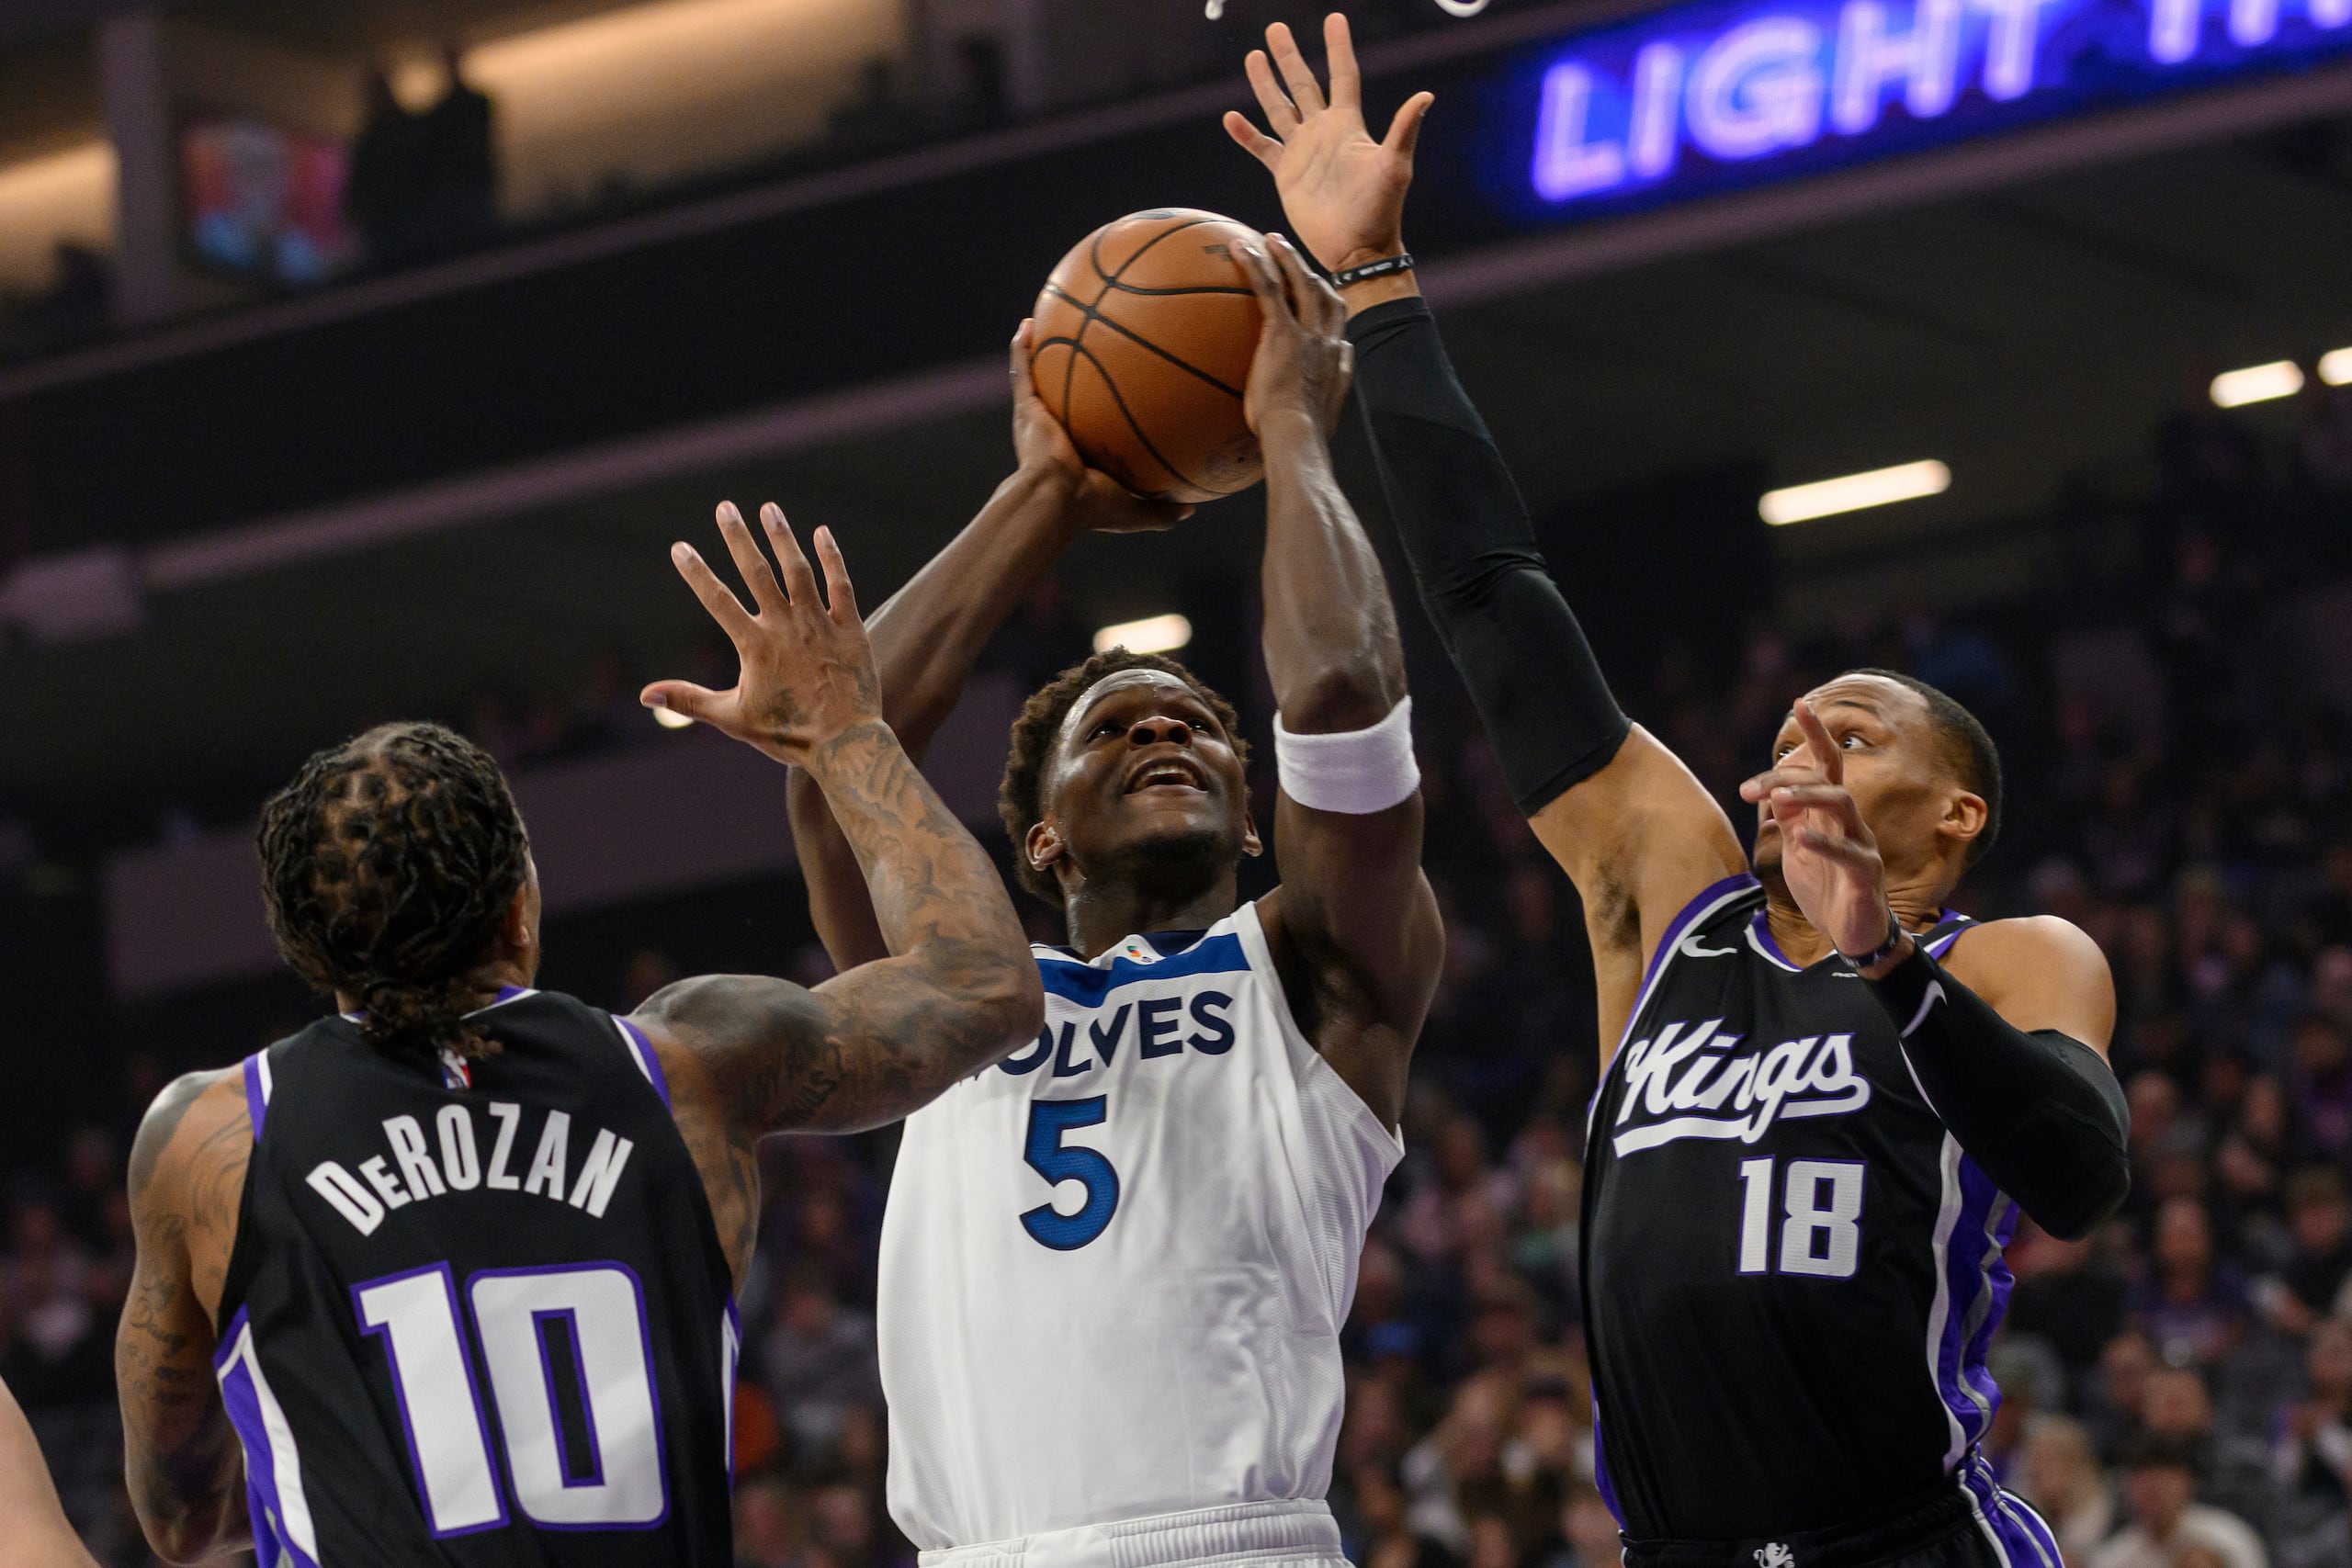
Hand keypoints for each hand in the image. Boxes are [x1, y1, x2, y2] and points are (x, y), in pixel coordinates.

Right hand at [641, 502, 881, 766]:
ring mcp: (819, 625)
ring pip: (798, 571)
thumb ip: (689, 699)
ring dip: (782, 537)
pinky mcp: (850, 629)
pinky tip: (822, 533)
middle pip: (757, 573)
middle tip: (725, 507)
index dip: (696, 572)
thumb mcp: (733, 718)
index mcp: (755, 647)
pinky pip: (840, 586)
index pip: (718, 600)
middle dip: (738, 538)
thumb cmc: (788, 735)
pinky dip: (832, 558)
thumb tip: (644, 695)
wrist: (845, 745)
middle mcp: (786, 628)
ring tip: (768, 508)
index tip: (680, 547)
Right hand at [1009, 319, 1191, 532]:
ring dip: (1036, 351)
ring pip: (1035, 377)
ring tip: (1041, 324)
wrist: (1057, 501)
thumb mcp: (1136, 509)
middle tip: (1078, 344)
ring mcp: (1036, 419)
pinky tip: (1027, 325)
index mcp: (1074, 453)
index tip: (1108, 387)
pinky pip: (1022, 372)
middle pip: (1058, 393)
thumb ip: (1162, 510)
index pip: (1085, 425)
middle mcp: (1052, 432)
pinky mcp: (1026, 410)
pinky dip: (1021, 349)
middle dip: (1063, 372)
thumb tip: (1191, 510)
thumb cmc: (1094, 507)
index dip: (1092, 407)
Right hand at [1223, 14, 1432, 274]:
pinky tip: (1231, 117)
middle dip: (1289, 56)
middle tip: (1275, 28)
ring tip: (1253, 56)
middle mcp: (1324, 132)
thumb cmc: (1381, 210)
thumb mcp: (1395, 167)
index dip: (1337, 47)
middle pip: (1303, 84)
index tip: (1333, 19)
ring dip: (1265, 84)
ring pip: (1279, 109)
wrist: (1356, 250)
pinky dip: (1246, 134)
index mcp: (1348, 125)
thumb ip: (1404, 130)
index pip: (1343, 76)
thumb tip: (1426, 95)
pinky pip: (1263, 149)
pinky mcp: (1287, 175)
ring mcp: (1303, 153)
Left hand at [1237, 233, 1351, 436]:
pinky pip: (1269, 290)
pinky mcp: (1284, 332)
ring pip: (1301, 283)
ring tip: (1270, 239)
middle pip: (1323, 293)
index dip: (1327, 302)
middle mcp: (1329, 341)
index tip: (1316, 291)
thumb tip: (1306, 402)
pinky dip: (1256, 265)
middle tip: (1290, 254)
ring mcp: (1309, 334)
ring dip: (1286, 257)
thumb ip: (1314, 401)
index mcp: (1338, 360)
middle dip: (1307, 270)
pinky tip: (1240, 249)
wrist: (1297, 435)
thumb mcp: (1314, 419)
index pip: (1338, 322)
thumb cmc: (1298, 439)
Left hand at [1738, 699, 1907, 968]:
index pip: (1827, 764)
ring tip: (1779, 797)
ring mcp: (1862, 845)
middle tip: (1749, 789)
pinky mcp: (1867, 875)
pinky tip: (1800, 839)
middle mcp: (1850, 822)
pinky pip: (1849, 853)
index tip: (1798, 703)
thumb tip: (1775, 789)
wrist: (1851, 936)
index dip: (1816, 733)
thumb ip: (1791, 818)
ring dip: (1809, 796)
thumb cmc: (1826, 889)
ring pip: (1843, 805)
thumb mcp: (1799, 849)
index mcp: (1831, 814)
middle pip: (1830, 779)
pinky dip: (1823, 844)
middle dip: (1791, 774)